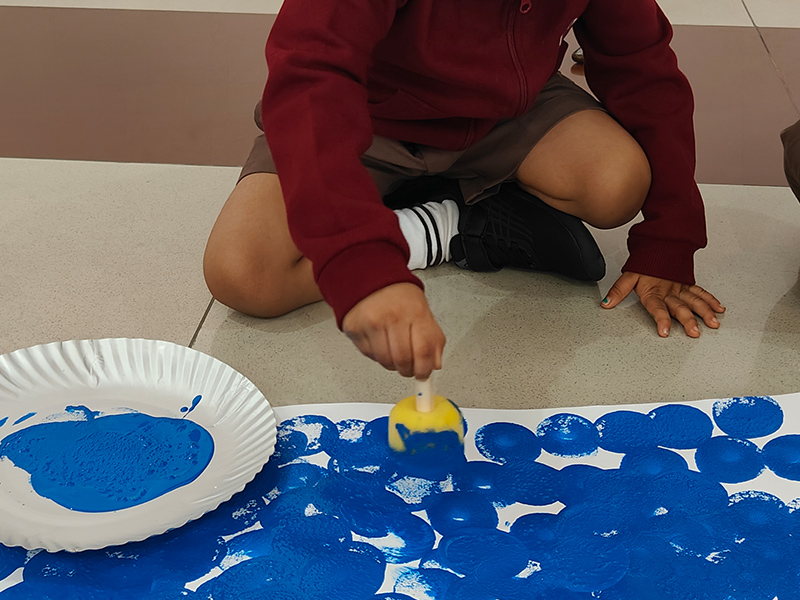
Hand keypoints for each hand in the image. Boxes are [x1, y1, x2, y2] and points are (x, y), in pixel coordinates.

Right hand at [341, 283, 444, 378]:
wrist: (371, 279)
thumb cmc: (400, 297)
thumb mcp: (424, 313)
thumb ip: (433, 340)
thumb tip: (435, 365)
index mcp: (414, 312)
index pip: (423, 350)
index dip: (424, 369)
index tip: (423, 375)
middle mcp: (392, 316)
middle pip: (403, 359)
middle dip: (408, 371)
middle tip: (410, 369)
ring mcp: (371, 323)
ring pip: (385, 361)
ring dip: (393, 365)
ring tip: (395, 355)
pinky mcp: (355, 329)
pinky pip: (369, 355)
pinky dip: (377, 356)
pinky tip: (381, 344)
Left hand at [601, 272, 724, 337]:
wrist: (660, 243)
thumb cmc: (646, 261)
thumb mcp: (629, 276)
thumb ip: (618, 291)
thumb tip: (606, 303)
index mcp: (653, 291)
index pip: (656, 307)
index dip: (661, 319)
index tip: (665, 331)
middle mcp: (668, 290)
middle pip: (679, 307)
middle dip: (688, 320)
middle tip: (694, 332)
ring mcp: (680, 287)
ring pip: (694, 300)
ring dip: (704, 312)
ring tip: (712, 323)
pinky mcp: (688, 284)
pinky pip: (701, 292)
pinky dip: (711, 300)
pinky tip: (718, 309)